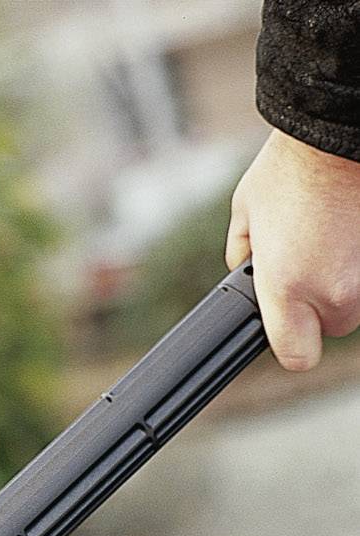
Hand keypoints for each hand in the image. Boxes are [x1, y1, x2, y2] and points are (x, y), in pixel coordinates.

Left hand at [227, 129, 359, 369]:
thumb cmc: (294, 162)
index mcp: (288, 288)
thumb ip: (243, 257)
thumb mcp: (246, 212)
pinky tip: (351, 226)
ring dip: (347, 277)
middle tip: (312, 260)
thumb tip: (246, 274)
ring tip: (334, 235)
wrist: (344, 123)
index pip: (296, 356)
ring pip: (359, 298)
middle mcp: (335, 289)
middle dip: (323, 302)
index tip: (289, 325)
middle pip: (334, 325)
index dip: (293, 342)